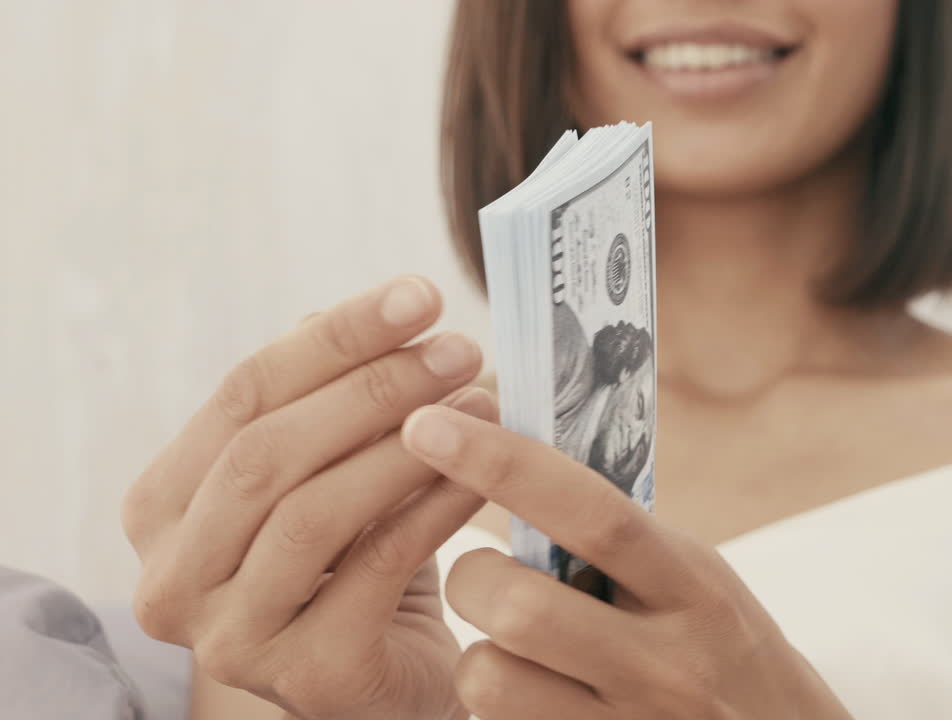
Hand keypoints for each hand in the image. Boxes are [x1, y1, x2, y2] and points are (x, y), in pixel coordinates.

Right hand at [122, 276, 491, 719]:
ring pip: (312, 511)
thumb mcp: (329, 473)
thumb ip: (324, 400)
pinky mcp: (306, 677)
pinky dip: (436, 505)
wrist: (394, 681)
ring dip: (408, 442)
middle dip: (372, 387)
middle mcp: (170, 580)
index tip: (417, 294)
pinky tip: (485, 470)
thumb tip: (366, 311)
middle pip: (265, 452)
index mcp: (160, 509)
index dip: (334, 338)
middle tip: (458, 347)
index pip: (241, 396)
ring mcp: (230, 638)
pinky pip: (377, 566)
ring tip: (482, 399)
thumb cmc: (358, 564)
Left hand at [401, 406, 853, 719]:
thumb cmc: (722, 650)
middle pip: (520, 608)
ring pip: (490, 681)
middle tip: (484, 577)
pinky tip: (539, 699)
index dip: (504, 465)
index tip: (431, 425)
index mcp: (693, 586)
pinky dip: (499, 709)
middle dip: (472, 579)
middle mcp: (668, 663)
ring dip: (479, 656)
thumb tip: (511, 464)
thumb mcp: (693, 581)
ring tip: (514, 654)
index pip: (593, 513)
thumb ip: (617, 540)